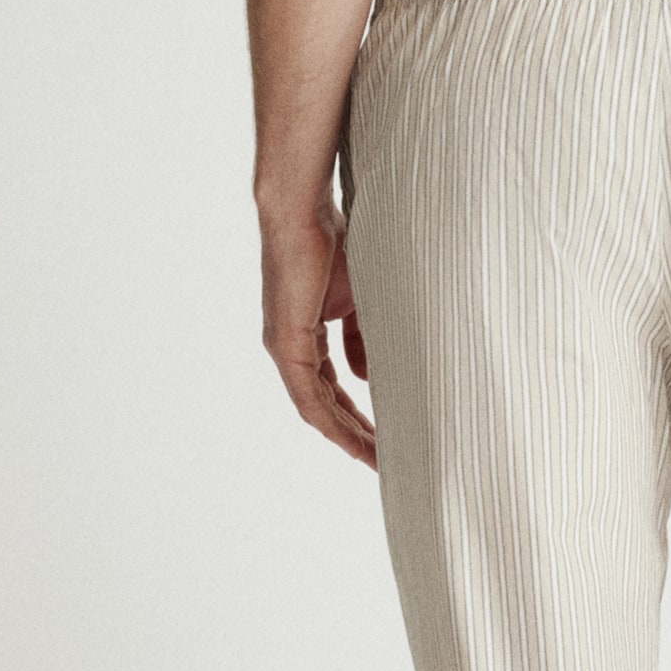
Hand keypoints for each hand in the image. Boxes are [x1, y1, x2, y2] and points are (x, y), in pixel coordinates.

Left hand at [260, 203, 376, 467]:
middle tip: (384, 459)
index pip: (333, 387)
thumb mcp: (359, 298)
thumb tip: (368, 376)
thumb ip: (362, 338)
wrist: (302, 211)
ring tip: (375, 457)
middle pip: (325, 405)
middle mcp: (290, 347)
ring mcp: (285, 348)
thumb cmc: (333, 241)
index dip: (358, 414)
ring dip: (346, 435)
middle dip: (356, 433)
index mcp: (306, 334)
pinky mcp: (287, 344)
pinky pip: (309, 397)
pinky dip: (332, 421)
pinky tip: (353, 440)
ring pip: (316, 408)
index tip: (386, 436)